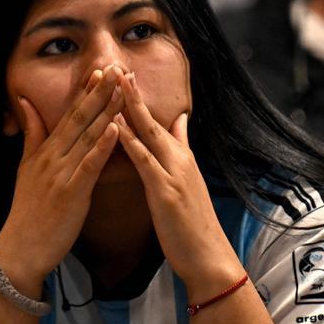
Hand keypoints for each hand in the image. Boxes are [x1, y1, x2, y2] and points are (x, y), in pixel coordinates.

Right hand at [0, 65, 124, 294]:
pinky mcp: (71, 192)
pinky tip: (117, 128)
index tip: (102, 70)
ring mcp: (61, 173)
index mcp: (45, 151)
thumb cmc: (28, 212)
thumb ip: (31, 135)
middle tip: (117, 67)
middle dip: (100, 92)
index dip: (86, 91)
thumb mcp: (25, 168)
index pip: (69, 114)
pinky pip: (89, 164)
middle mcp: (52, 156)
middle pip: (79, 118)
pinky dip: (103, 145)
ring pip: (87, 136)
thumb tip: (26, 103)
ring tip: (122, 88)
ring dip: (106, 110)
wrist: (21, 249)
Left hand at [113, 71, 244, 297]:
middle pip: (153, 120)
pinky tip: (116, 127)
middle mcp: (180, 160)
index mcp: (182, 159)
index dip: (142, 99)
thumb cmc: (193, 226)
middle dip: (133, 93)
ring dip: (130, 108)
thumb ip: (182, 150)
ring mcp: (174, 173)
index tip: (126, 74)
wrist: (209, 257)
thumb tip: (180, 122)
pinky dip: (130, 141)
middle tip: (117, 66)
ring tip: (114, 84)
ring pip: (148, 134)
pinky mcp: (166, 190)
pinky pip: (145, 161)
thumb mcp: (189, 182)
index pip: (160, 122)